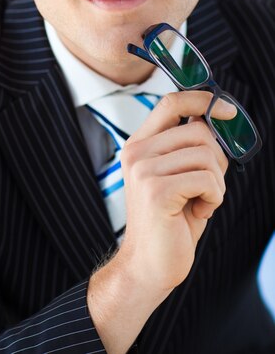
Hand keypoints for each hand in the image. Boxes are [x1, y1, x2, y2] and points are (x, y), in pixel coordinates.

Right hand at [87, 90, 233, 353]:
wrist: (148, 265)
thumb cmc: (170, 221)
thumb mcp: (178, 176)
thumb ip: (189, 147)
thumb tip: (216, 119)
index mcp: (139, 145)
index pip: (170, 103)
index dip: (202, 99)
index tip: (227, 110)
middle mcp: (137, 153)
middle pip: (199, 131)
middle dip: (217, 160)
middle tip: (206, 186)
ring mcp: (144, 170)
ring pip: (207, 156)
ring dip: (215, 184)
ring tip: (198, 201)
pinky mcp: (157, 191)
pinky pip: (208, 180)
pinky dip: (214, 198)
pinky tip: (197, 212)